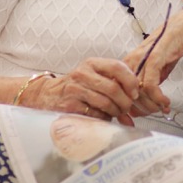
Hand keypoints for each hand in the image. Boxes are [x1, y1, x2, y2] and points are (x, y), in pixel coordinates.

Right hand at [22, 57, 144, 124]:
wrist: (47, 95)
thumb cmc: (78, 87)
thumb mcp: (93, 79)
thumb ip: (114, 88)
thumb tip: (132, 116)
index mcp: (92, 63)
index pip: (118, 67)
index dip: (131, 81)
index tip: (134, 94)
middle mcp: (82, 73)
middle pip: (113, 88)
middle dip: (125, 102)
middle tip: (126, 109)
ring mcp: (74, 89)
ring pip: (105, 102)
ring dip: (116, 112)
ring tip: (116, 113)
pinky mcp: (69, 105)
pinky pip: (95, 114)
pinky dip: (103, 118)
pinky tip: (103, 117)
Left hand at [122, 7, 182, 112]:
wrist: (181, 29)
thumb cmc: (168, 48)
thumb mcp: (154, 70)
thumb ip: (147, 86)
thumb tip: (143, 107)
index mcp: (127, 66)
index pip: (119, 93)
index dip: (128, 108)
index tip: (140, 115)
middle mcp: (130, 63)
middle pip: (127, 96)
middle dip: (142, 110)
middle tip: (154, 112)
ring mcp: (140, 62)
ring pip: (138, 94)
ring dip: (152, 106)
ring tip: (162, 107)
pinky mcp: (153, 60)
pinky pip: (150, 86)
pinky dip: (158, 98)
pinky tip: (165, 102)